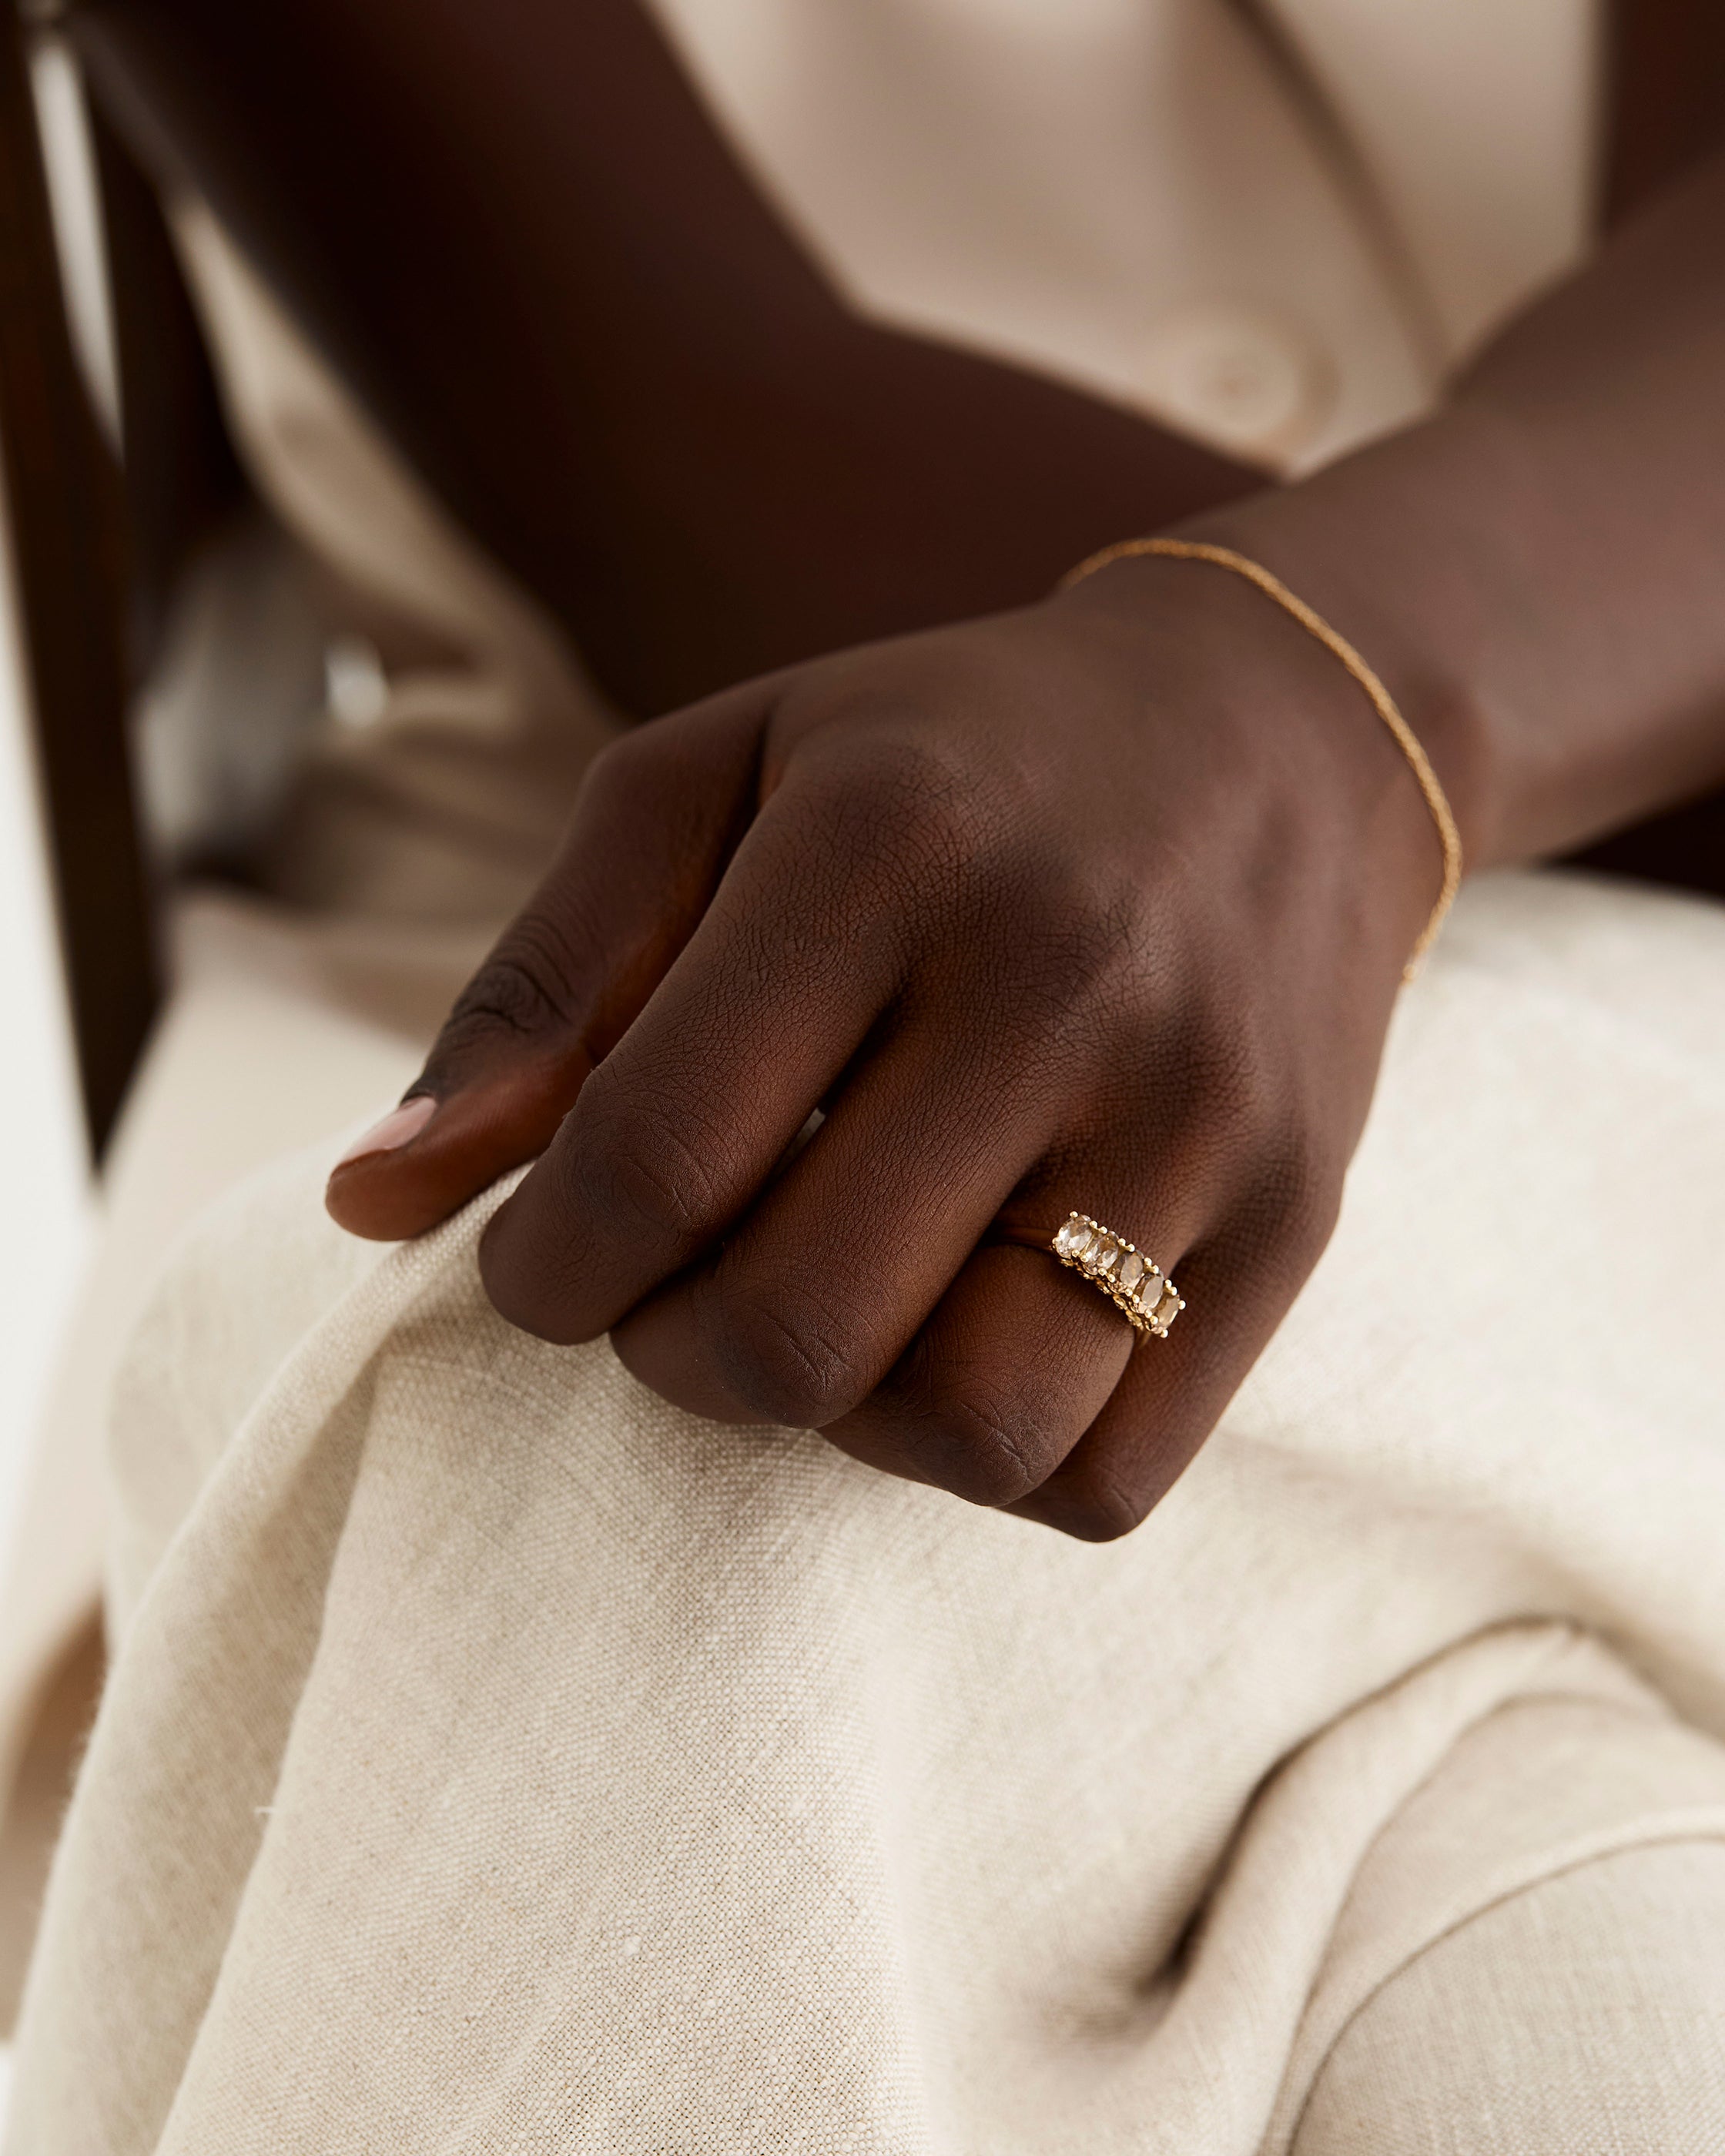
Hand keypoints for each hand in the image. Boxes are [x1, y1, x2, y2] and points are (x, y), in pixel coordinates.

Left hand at [326, 555, 1446, 1536]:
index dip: (543, 1264)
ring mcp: (1204, 1120)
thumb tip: (369, 1208)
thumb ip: (537, 984)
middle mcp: (1062, 986)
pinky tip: (953, 1332)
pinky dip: (991, 1458)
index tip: (540, 1257)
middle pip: (794, 1328)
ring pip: (968, 1430)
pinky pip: (1109, 1473)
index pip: (652, 1159)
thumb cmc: (945, 761)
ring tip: (820, 1306)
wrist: (1279, 736)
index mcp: (889, 850)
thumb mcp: (711, 781)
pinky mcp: (1297, 1224)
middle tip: (667, 1287)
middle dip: (669, 1353)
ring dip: (836, 1419)